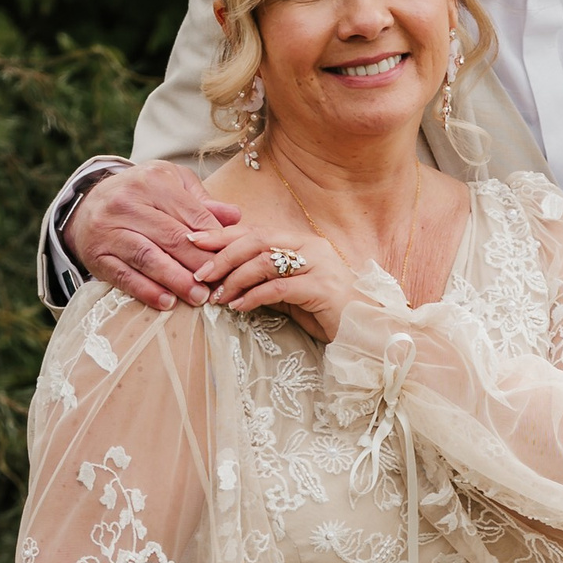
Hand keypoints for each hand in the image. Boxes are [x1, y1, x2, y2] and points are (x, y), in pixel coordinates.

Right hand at [66, 162, 246, 310]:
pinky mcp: (96, 254)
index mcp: (153, 180)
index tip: (232, 262)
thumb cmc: (142, 195)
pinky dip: (146, 291)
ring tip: (198, 298)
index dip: (215, 242)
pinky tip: (167, 303)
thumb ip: (202, 203)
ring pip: (148, 257)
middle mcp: (127, 201)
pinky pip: (124, 275)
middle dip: (199, 265)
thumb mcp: (172, 185)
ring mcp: (108, 228)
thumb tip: (235, 216)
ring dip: (176, 281)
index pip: (193, 215)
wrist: (89, 204)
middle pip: (172, 237)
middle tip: (219, 286)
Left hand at [201, 221, 355, 342]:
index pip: (255, 231)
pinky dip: (254, 296)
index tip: (194, 242)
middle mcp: (311, 247)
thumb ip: (266, 282)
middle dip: (223, 255)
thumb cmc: (329, 313)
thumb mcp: (291, 294)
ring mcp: (319, 266)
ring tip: (217, 295)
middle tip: (200, 273)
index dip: (222, 235)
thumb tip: (227, 280)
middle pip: (257, 240)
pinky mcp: (323, 289)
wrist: (367, 332)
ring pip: (265, 261)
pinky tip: (239, 307)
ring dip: (235, 278)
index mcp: (302, 242)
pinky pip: (279, 288)